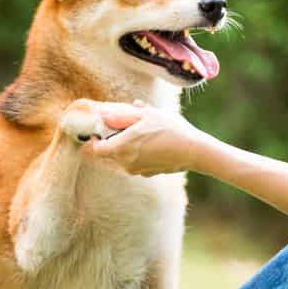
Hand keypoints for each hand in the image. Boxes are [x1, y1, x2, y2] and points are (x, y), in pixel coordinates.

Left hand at [68, 99, 213, 176]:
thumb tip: (103, 115)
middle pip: (106, 154)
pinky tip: (152, 143)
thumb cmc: (171, 129)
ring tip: (143, 132)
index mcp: (121, 147)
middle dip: (110, 141)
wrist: (194, 151)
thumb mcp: (147, 115)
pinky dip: (137, 154)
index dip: (93, 140)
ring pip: (121, 158)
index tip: (99, 130)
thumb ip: (122, 116)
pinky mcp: (147, 173)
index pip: (93, 150)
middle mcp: (125, 162)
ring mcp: (136, 170)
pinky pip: (134, 163)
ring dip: (125, 146)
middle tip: (123, 127)